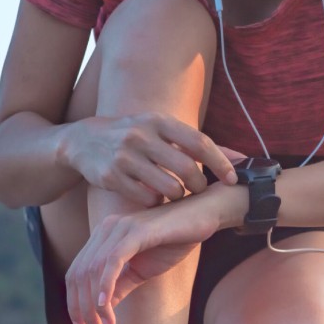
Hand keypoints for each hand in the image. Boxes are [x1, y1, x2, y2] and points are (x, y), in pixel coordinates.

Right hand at [59, 113, 243, 205]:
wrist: (83, 141)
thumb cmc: (134, 136)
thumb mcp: (160, 129)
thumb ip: (195, 144)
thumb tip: (240, 158)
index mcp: (159, 121)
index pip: (199, 143)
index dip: (220, 163)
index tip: (233, 179)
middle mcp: (142, 135)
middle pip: (187, 169)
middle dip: (199, 186)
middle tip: (199, 191)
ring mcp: (125, 156)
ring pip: (169, 188)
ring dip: (179, 197)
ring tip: (177, 195)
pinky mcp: (111, 176)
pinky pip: (147, 199)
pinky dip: (156, 203)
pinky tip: (154, 198)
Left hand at [65, 192, 224, 323]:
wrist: (203, 216)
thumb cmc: (175, 240)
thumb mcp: (143, 269)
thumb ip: (121, 285)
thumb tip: (102, 308)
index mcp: (103, 236)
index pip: (76, 274)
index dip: (74, 304)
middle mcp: (106, 229)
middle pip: (78, 275)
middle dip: (81, 309)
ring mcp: (119, 227)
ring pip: (93, 271)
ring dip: (95, 304)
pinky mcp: (136, 231)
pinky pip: (113, 261)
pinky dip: (106, 285)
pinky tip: (106, 306)